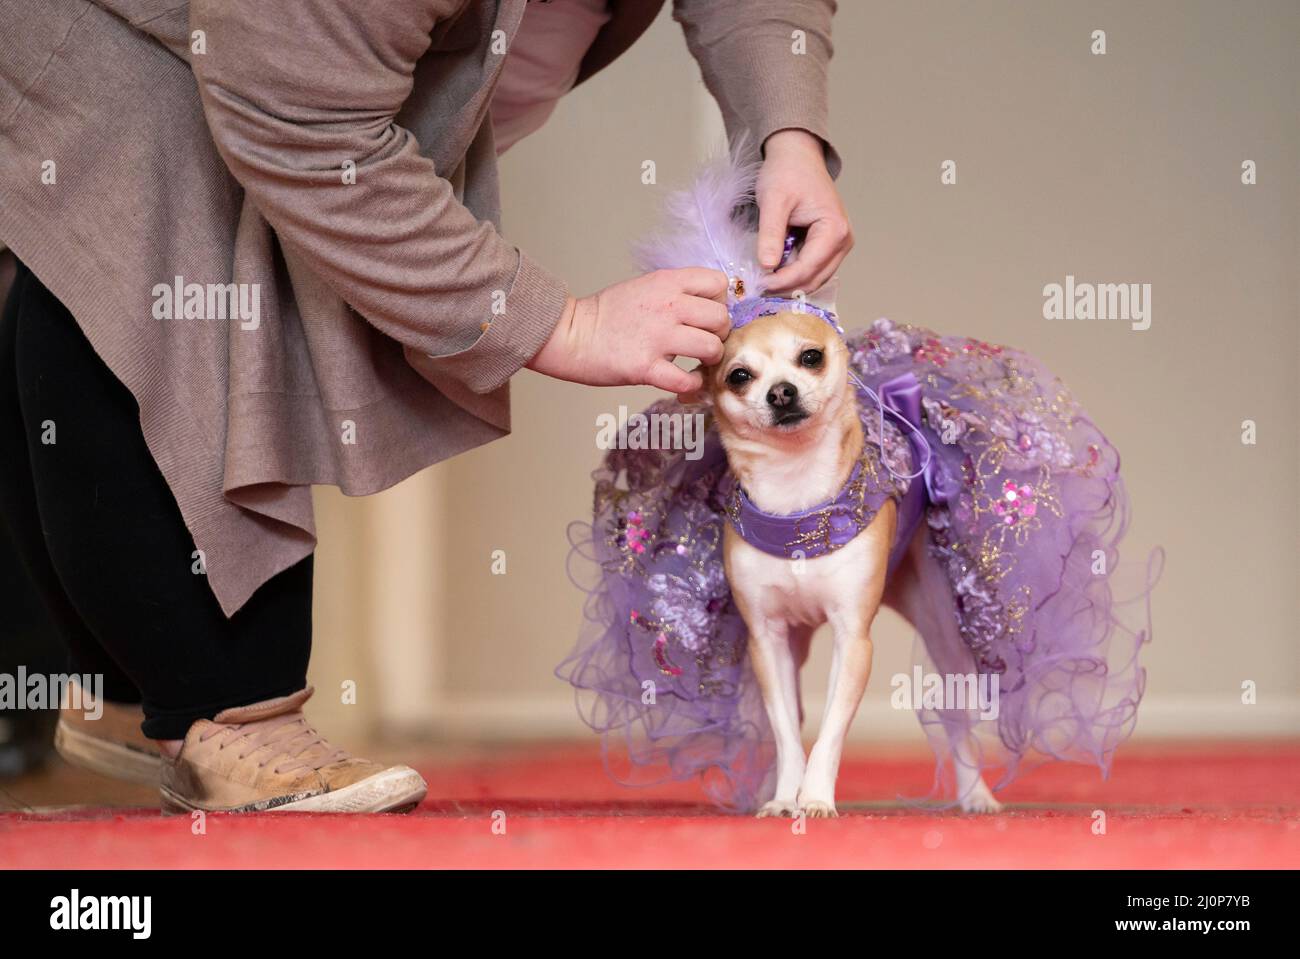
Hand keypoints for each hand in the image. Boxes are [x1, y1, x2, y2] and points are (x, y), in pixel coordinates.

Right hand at [526, 268, 728, 393]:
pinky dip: (692, 384)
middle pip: (721, 318)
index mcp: (667, 282)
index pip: (718, 284)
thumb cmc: (606, 314)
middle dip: (719, 333)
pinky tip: (684, 381)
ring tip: (697, 362)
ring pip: (711, 347)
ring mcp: (658, 337)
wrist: (571, 334)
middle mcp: (667, 306)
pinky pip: (687, 379)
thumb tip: (707, 307)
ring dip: (709, 358)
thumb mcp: (645, 287)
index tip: (706, 314)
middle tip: (704, 341)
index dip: (719, 301)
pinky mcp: (646, 367)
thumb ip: (676, 293)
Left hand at [755, 129, 852, 295]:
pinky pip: (811, 269)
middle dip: (786, 286)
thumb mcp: (774, 201)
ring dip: (789, 283)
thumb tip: (767, 266)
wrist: (796, 157)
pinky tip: (774, 271)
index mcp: (835, 229)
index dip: (783, 281)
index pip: (808, 268)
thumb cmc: (787, 173)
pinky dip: (793, 274)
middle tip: (757, 287)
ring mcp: (838, 246)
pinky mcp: (828, 247)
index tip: (758, 284)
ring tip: (763, 280)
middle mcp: (843, 241)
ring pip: (814, 278)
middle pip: (814, 279)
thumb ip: (771, 234)